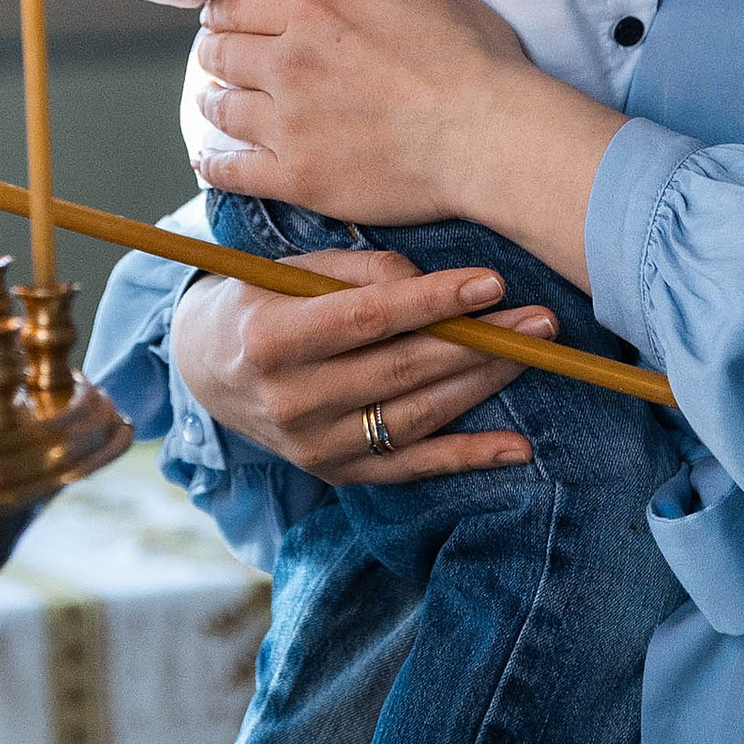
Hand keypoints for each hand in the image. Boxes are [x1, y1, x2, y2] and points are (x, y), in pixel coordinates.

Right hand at [170, 244, 555, 486]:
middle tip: (537, 320)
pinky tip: (518, 448)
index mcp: (271, 340)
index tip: (492, 283)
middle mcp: (290, 402)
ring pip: (414, 416)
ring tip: (533, 354)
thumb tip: (430, 283)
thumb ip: (359, 270)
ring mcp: (314, 447)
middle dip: (477, 343)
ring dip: (482, 386)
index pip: (365, 320)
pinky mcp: (336, 474)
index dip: (432, 302)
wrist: (206, 369)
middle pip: (400, 370)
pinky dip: (468, 459)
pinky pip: (412, 468)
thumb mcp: (291, 270)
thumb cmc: (260, 302)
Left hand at [194, 0, 620, 281]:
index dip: (227, 12)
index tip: (225, 20)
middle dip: (214, 53)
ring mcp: (289, 118)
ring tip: (212, 104)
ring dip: (212, 102)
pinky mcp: (296, 174)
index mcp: (317, 4)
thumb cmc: (472, 58)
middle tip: (215, 58)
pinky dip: (215, 163)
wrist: (487, 131)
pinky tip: (210, 160)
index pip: (240, 3)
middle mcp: (291, 56)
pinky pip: (232, 169)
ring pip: (221, 106)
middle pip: (221, 51)